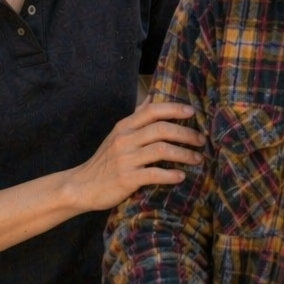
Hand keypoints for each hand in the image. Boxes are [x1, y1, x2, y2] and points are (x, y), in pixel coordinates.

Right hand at [70, 101, 204, 211]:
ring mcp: (125, 159)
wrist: (82, 186)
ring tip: (197, 159)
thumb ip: (136, 117)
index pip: (152, 111)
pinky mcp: (127, 179)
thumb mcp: (117, 135)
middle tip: (201, 141)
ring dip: (184, 154)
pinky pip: (154, 174)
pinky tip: (181, 176)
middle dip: (186, 134)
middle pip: (161, 129)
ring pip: (161, 150)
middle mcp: (125, 140)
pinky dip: (170, 175)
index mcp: (124, 127)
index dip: (174, 109)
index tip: (192, 113)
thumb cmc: (104, 161)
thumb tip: (152, 97)